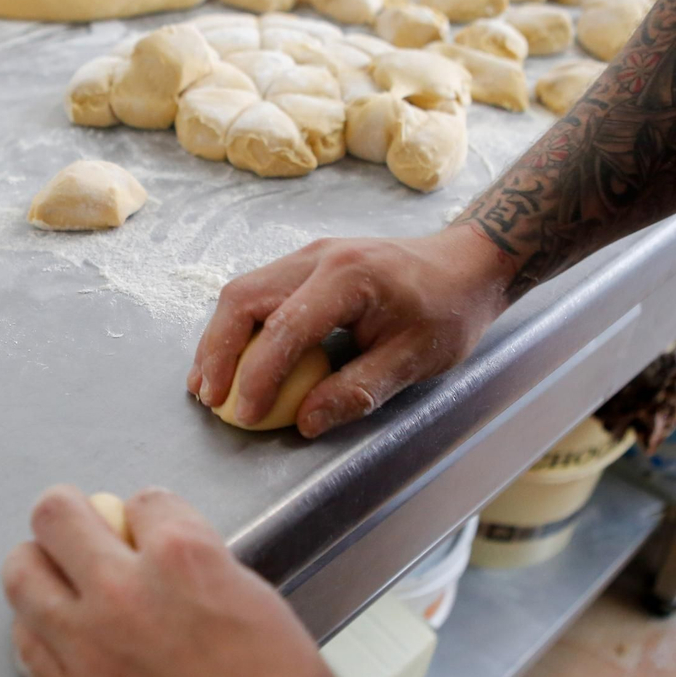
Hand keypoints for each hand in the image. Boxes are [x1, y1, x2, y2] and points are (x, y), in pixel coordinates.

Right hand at [188, 224, 515, 437]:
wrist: (468, 265)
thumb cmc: (449, 310)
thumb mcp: (414, 360)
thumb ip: (358, 391)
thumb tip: (306, 422)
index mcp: (349, 277)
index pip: (285, 327)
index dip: (258, 376)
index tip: (244, 414)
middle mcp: (319, 256)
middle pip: (244, 298)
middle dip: (217, 351)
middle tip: (209, 397)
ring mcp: (309, 255)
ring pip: (243, 291)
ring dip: (219, 338)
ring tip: (207, 383)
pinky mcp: (306, 263)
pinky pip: (257, 291)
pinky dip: (237, 327)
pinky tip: (231, 358)